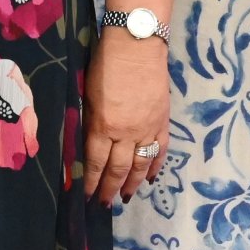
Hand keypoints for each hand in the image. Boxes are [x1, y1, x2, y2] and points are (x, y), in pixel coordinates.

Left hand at [83, 34, 170, 204]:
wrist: (138, 44)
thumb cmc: (105, 65)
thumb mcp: (88, 96)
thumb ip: (90, 123)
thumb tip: (89, 146)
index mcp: (103, 125)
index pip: (96, 163)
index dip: (92, 183)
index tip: (87, 198)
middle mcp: (127, 132)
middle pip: (118, 169)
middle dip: (110, 189)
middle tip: (105, 204)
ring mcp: (148, 127)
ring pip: (141, 164)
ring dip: (132, 183)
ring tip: (126, 197)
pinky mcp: (163, 120)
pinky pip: (160, 149)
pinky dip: (155, 165)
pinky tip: (150, 177)